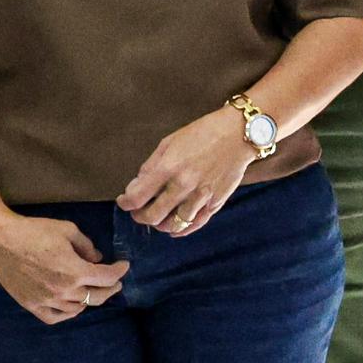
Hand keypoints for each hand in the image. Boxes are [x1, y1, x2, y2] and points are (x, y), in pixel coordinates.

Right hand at [0, 212, 127, 321]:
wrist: (0, 241)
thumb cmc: (34, 231)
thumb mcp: (68, 230)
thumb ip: (87, 246)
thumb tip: (97, 260)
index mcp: (75, 271)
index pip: (107, 278)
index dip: (119, 271)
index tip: (124, 265)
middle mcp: (64, 291)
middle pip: (97, 296)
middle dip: (111, 288)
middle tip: (115, 282)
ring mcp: (47, 301)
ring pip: (78, 308)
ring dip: (90, 299)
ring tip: (93, 290)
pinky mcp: (32, 305)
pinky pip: (56, 318)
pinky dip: (69, 313)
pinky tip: (74, 306)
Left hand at [120, 108, 256, 237]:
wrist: (238, 134)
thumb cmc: (203, 133)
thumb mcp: (170, 141)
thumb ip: (152, 165)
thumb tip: (138, 184)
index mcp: (168, 168)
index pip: (137, 197)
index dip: (125, 203)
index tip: (124, 201)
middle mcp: (183, 186)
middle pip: (152, 216)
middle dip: (140, 216)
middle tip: (138, 211)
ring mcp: (201, 197)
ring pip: (172, 225)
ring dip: (160, 224)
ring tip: (157, 217)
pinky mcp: (215, 203)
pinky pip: (194, 224)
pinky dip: (181, 230)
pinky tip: (174, 228)